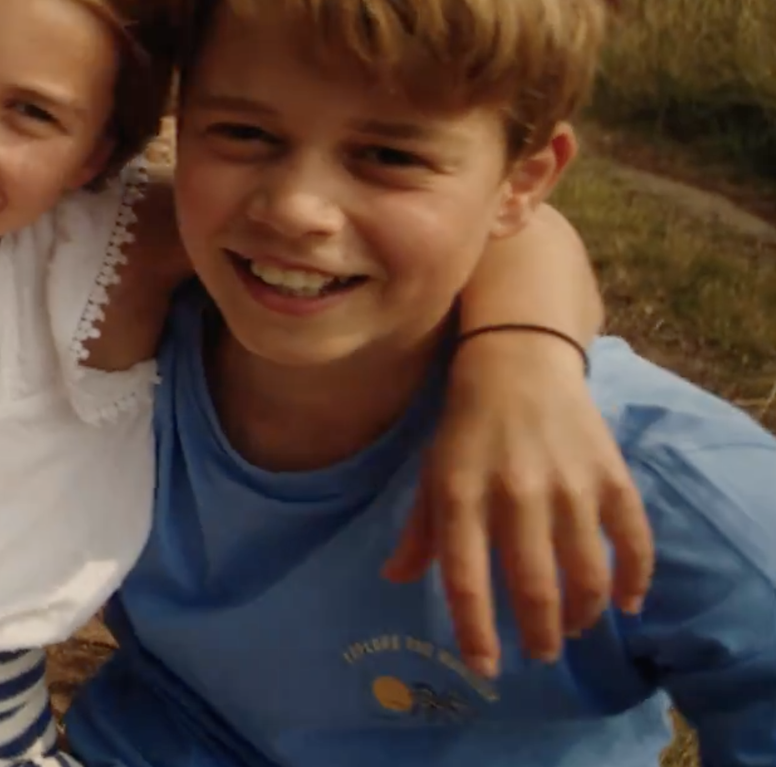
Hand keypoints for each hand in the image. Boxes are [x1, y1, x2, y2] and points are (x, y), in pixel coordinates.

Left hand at [386, 332, 652, 678]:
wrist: (518, 362)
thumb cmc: (466, 428)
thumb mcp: (431, 474)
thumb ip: (420, 531)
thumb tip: (395, 579)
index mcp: (461, 496)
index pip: (466, 580)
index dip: (476, 632)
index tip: (487, 668)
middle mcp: (516, 494)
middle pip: (534, 586)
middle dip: (538, 634)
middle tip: (540, 654)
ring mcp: (569, 485)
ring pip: (586, 573)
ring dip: (582, 614)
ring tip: (572, 628)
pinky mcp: (610, 475)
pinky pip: (633, 540)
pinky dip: (635, 579)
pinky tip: (627, 603)